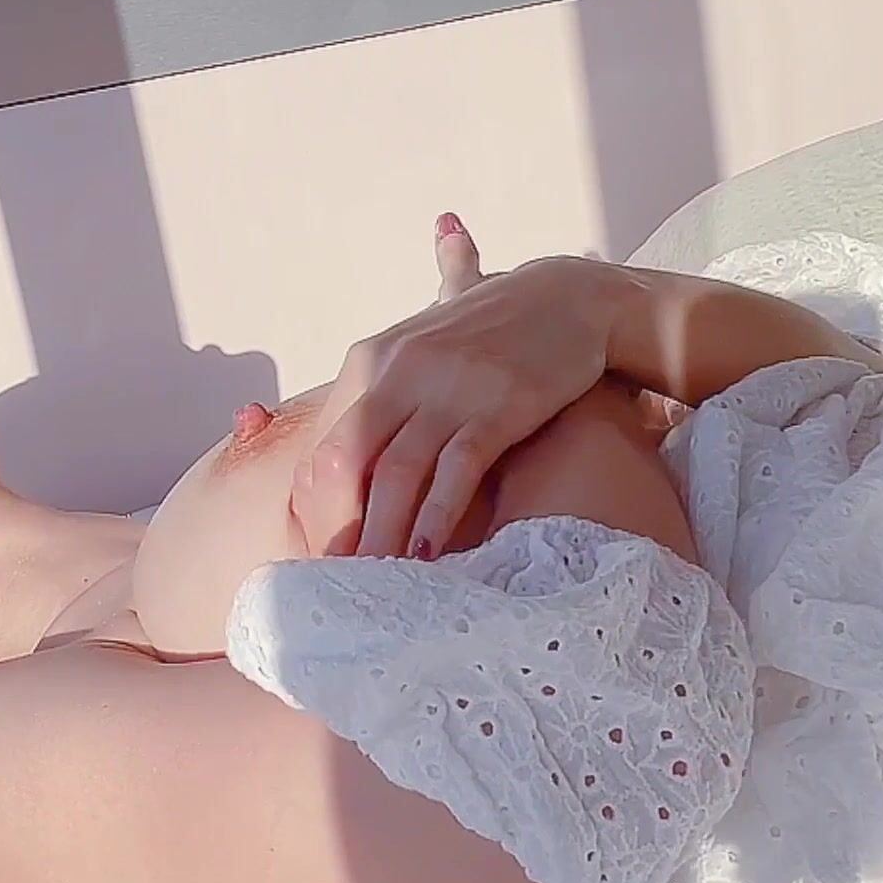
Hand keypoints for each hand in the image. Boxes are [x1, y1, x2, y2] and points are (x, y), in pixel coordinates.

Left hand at [291, 214, 626, 559]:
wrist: (567, 297)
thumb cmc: (486, 335)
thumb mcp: (417, 355)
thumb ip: (377, 403)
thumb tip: (327, 459)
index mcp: (371, 363)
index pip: (324, 447)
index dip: (315, 510)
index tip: (317, 557)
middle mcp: (400, 371)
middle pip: (348, 462)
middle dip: (338, 528)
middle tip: (335, 584)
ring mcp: (449, 387)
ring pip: (399, 472)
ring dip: (383, 533)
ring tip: (374, 584)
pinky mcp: (499, 404)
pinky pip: (458, 467)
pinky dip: (438, 514)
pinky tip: (427, 553)